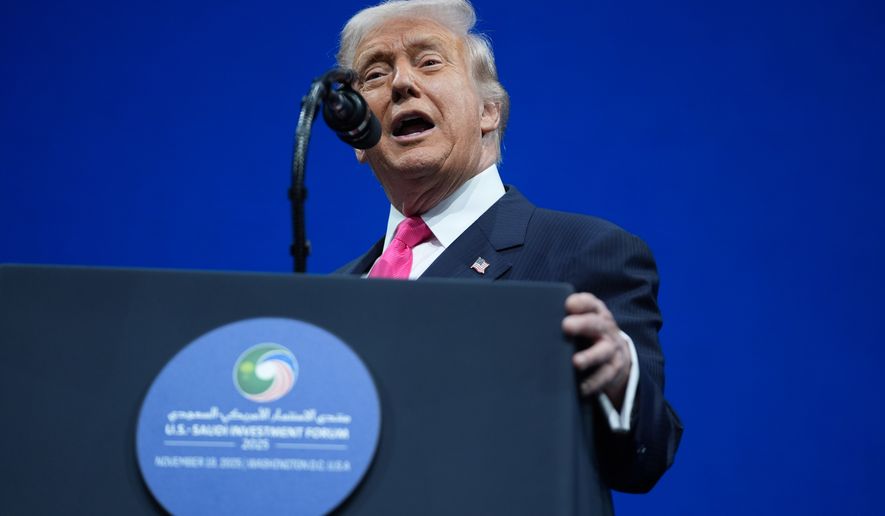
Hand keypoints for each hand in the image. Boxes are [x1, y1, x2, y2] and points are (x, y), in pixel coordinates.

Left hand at [562, 292, 630, 407]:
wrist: (617, 352)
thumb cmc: (588, 332)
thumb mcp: (583, 318)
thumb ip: (564, 315)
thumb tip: (533, 316)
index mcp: (596, 313)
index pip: (590, 304)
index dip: (581, 303)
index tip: (568, 305)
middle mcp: (605, 329)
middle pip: (596, 324)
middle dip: (582, 324)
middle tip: (566, 326)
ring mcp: (610, 350)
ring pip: (602, 353)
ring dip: (589, 357)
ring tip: (576, 362)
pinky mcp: (612, 370)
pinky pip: (604, 377)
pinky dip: (592, 383)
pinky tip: (581, 388)